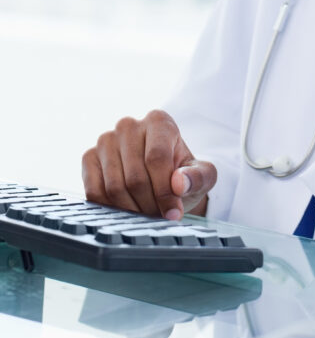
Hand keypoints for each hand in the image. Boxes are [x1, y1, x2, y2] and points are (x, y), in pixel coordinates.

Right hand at [82, 109, 216, 219]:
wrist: (161, 177)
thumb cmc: (183, 175)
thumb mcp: (202, 176)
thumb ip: (198, 177)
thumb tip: (179, 183)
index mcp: (159, 121)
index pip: (156, 158)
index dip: (165, 191)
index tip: (174, 213)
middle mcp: (128, 125)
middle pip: (135, 177)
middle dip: (149, 204)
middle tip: (159, 216)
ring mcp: (106, 140)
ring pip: (114, 187)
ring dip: (131, 210)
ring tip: (146, 213)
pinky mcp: (89, 157)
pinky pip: (94, 191)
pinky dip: (110, 209)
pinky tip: (126, 211)